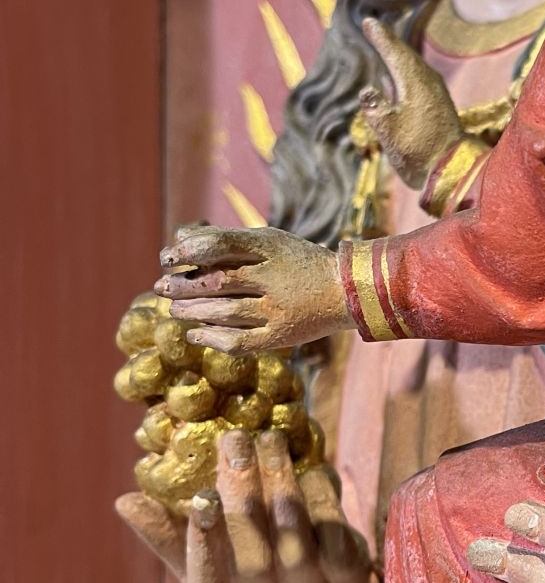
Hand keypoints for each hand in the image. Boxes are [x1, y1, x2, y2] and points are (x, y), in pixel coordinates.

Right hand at [116, 429, 371, 582]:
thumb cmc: (248, 579)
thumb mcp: (204, 565)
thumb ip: (167, 535)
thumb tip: (125, 501)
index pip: (205, 573)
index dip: (204, 537)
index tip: (202, 496)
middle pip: (251, 549)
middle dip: (242, 489)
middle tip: (235, 440)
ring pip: (292, 535)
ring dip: (279, 481)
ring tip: (268, 439)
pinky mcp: (347, 574)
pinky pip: (332, 532)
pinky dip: (320, 495)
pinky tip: (309, 466)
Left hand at [156, 224, 350, 353]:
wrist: (345, 291)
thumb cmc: (297, 262)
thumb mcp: (269, 241)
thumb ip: (227, 240)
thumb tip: (178, 240)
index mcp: (271, 248)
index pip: (221, 244)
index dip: (189, 251)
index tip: (168, 257)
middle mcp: (274, 278)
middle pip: (218, 281)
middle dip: (183, 286)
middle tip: (161, 288)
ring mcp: (278, 310)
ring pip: (225, 312)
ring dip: (192, 311)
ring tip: (174, 310)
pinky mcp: (280, 336)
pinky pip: (240, 342)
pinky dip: (212, 338)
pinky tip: (194, 333)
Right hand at [359, 17, 460, 188]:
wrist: (451, 171)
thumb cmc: (418, 152)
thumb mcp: (389, 133)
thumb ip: (375, 110)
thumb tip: (367, 91)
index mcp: (415, 83)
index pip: (394, 53)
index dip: (380, 37)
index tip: (368, 21)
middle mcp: (427, 83)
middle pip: (405, 55)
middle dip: (388, 41)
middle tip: (372, 26)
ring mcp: (434, 94)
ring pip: (412, 67)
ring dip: (397, 56)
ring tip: (383, 45)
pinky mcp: (437, 107)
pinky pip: (416, 80)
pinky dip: (403, 73)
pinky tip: (392, 78)